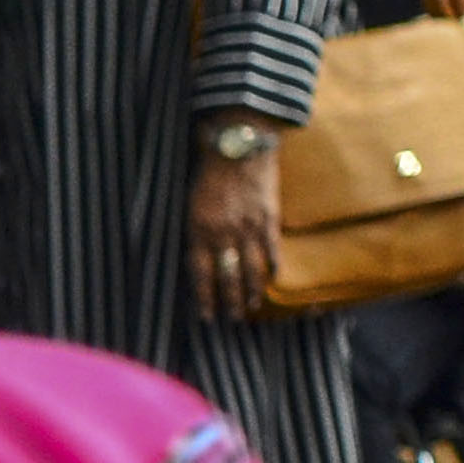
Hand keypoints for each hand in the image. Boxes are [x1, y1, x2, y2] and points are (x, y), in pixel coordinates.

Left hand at [186, 129, 285, 325]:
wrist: (239, 143)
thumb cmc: (209, 170)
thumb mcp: (191, 202)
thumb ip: (196, 230)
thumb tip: (200, 258)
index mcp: (199, 229)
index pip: (201, 274)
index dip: (205, 298)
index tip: (207, 317)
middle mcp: (223, 233)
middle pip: (227, 278)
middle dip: (230, 302)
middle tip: (234, 319)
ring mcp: (248, 226)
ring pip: (251, 269)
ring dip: (251, 292)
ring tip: (252, 307)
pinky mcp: (269, 217)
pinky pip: (271, 249)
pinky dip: (271, 266)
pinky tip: (272, 279)